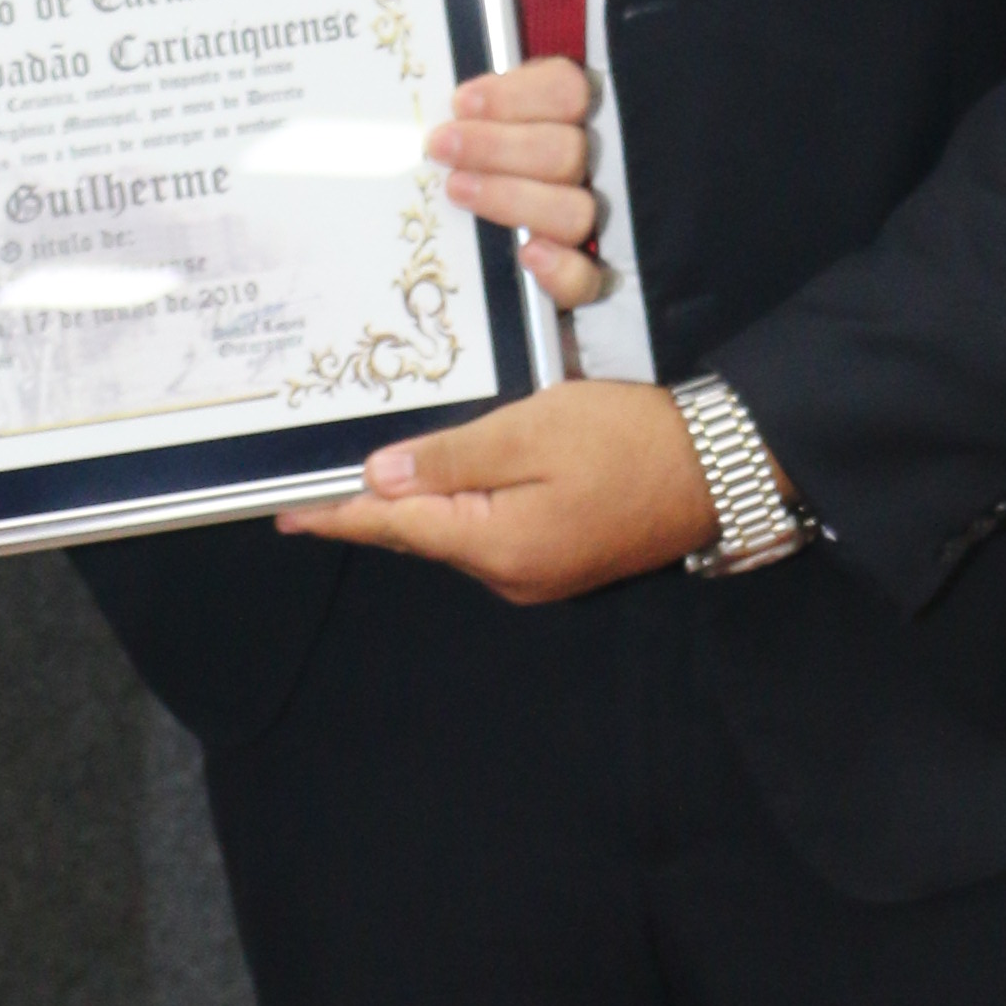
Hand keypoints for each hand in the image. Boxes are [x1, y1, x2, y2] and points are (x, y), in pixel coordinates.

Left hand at [278, 376, 727, 602]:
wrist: (721, 469)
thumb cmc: (630, 440)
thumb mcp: (532, 430)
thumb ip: (451, 457)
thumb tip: (379, 478)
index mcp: (495, 545)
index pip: (395, 528)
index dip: (337, 515)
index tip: (283, 511)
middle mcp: (509, 575)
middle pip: (422, 536)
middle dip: (372, 507)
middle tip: (318, 478)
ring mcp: (538, 575)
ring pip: (456, 534)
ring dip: (420, 503)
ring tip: (374, 471)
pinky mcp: (561, 561)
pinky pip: (491, 533)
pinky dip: (462, 506)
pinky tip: (448, 478)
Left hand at [429, 53, 607, 313]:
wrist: (472, 273)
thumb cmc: (465, 179)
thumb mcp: (469, 137)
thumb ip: (472, 117)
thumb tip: (447, 105)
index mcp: (566, 122)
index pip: (567, 91)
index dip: (517, 94)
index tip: (462, 103)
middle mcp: (588, 171)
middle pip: (565, 151)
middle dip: (497, 146)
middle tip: (442, 146)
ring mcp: (591, 229)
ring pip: (575, 210)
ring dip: (513, 198)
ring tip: (457, 190)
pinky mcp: (582, 282)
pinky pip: (587, 280)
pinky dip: (561, 268)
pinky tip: (530, 254)